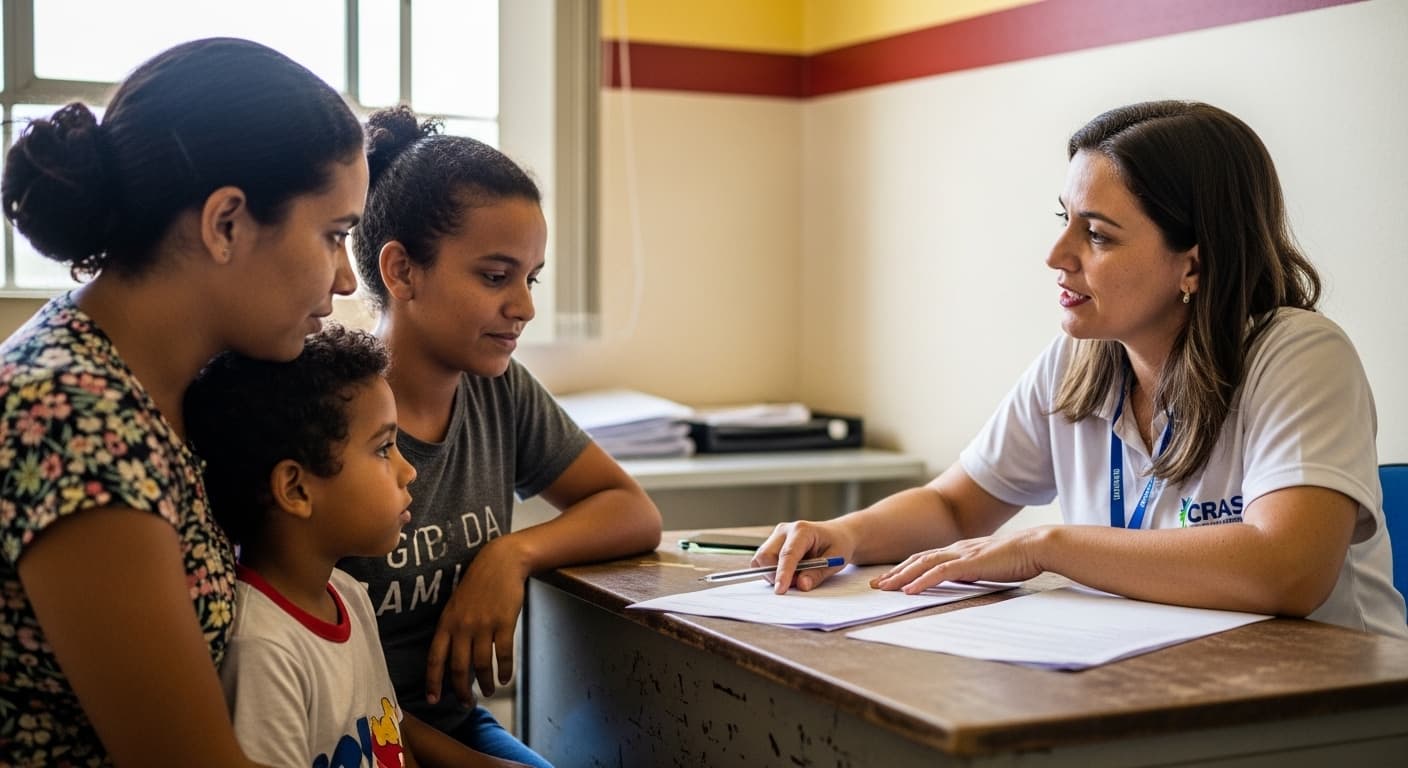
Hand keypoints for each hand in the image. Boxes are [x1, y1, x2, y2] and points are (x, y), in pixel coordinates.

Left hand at [424, 536, 529, 703]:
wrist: (501, 562)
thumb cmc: (478, 583)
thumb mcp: (456, 604)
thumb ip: (452, 628)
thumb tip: (451, 658)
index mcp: (447, 622)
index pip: (435, 658)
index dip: (433, 681)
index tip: (433, 699)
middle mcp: (462, 626)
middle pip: (459, 668)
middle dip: (461, 691)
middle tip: (466, 704)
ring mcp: (484, 625)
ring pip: (481, 665)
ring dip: (485, 683)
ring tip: (488, 691)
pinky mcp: (504, 623)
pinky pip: (503, 655)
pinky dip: (504, 671)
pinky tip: (505, 678)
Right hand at [751, 520, 854, 593]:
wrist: (837, 534)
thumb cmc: (838, 543)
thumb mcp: (835, 559)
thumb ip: (818, 573)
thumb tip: (801, 585)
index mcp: (802, 530)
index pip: (787, 554)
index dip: (782, 573)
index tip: (780, 589)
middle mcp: (784, 530)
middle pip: (766, 555)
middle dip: (776, 575)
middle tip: (797, 583)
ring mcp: (776, 536)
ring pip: (761, 560)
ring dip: (773, 574)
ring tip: (796, 576)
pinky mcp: (772, 544)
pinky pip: (762, 562)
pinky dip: (771, 572)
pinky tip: (788, 572)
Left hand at [870, 527, 1048, 593]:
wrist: (1035, 547)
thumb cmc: (1017, 558)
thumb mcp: (988, 566)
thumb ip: (972, 571)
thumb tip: (962, 581)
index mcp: (960, 550)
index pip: (926, 558)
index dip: (906, 568)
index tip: (890, 579)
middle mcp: (956, 549)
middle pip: (917, 559)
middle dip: (895, 572)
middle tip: (876, 584)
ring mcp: (961, 554)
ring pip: (923, 564)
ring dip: (901, 576)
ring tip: (885, 587)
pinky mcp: (970, 563)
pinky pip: (939, 573)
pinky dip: (922, 581)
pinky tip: (909, 590)